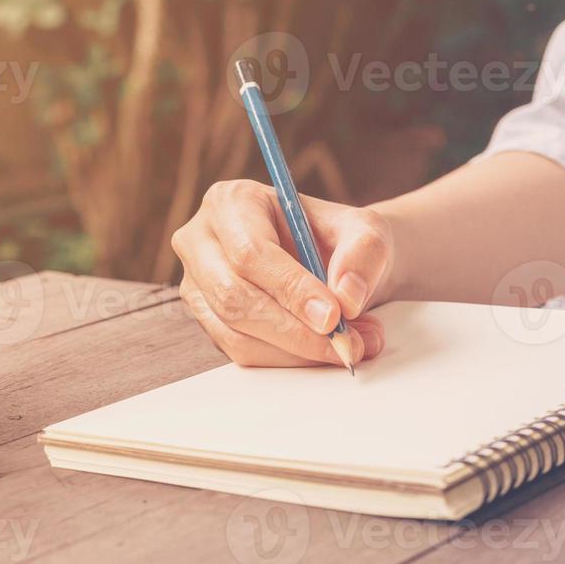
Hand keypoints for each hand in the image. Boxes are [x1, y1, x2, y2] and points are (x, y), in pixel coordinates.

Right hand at [172, 180, 391, 367]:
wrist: (335, 261)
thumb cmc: (341, 238)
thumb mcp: (366, 231)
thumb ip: (364, 254)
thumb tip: (346, 297)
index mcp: (232, 202)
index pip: (250, 253)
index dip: (291, 289)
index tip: (333, 317)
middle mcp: (202, 241)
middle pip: (234, 297)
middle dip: (294, 330)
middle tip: (346, 343)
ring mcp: (198, 285)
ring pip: (235, 334)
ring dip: (296, 352)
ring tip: (350, 345)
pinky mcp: (210, 320)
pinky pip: (242, 353)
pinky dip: (288, 361)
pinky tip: (324, 351)